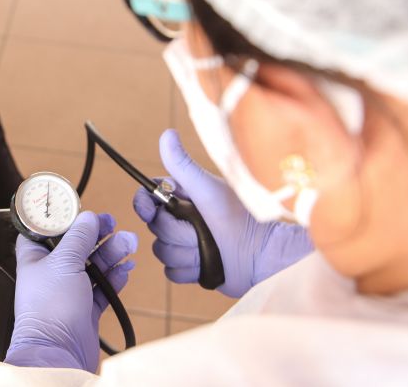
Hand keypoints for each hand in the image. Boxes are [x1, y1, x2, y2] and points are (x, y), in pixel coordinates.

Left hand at [4, 212, 136, 372]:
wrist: (58, 353)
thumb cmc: (49, 310)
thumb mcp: (64, 262)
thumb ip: (78, 238)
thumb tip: (88, 218)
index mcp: (35, 258)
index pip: (46, 230)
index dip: (65, 219)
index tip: (83, 211)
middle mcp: (50, 273)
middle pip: (76, 245)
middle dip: (97, 235)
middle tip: (113, 224)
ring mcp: (69, 291)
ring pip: (93, 266)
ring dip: (111, 253)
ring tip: (128, 243)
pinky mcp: (85, 309)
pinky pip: (102, 288)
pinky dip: (114, 277)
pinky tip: (125, 268)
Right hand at [133, 129, 312, 297]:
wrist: (262, 254)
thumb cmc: (240, 216)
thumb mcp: (208, 188)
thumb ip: (182, 165)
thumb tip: (167, 134)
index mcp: (183, 198)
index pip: (148, 198)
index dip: (145, 205)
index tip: (150, 209)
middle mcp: (181, 220)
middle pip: (155, 229)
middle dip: (178, 233)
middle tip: (202, 229)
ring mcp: (185, 245)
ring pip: (162, 252)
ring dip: (186, 254)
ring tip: (210, 248)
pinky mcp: (191, 268)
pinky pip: (172, 273)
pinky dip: (189, 271)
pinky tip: (209, 264)